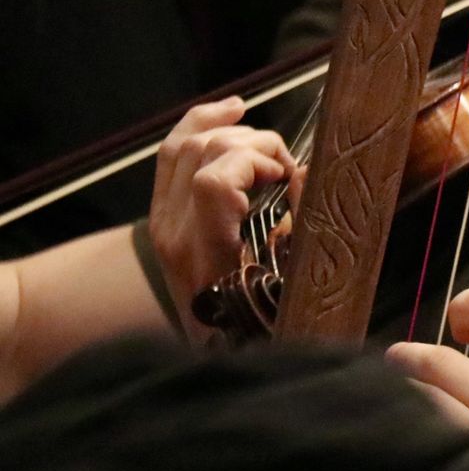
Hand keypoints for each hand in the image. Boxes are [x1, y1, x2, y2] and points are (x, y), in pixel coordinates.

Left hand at [149, 97, 297, 336]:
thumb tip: (303, 176)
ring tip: (270, 153)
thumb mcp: (290, 292)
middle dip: (256, 144)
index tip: (288, 177)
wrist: (213, 361)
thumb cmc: (262, 334)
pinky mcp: (163, 216)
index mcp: (203, 252)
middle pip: (205, 149)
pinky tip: (234, 109)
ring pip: (187, 142)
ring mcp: (162, 221)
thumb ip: (301, 233)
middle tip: (288, 171)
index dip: (254, 161)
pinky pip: (173, 152)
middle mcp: (174, 231)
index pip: (212, 178)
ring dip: (236, 134)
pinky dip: (203, 123)